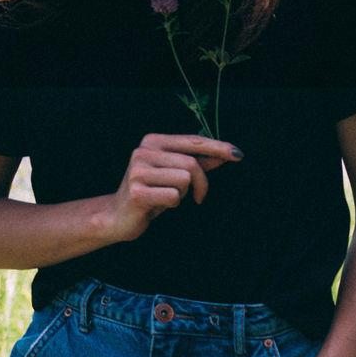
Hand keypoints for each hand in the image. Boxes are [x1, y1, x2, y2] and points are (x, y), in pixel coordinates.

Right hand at [103, 133, 242, 242]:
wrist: (118, 215)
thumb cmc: (151, 193)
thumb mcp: (175, 175)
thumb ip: (198, 162)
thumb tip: (225, 154)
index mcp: (152, 141)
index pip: (192, 141)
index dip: (217, 147)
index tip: (237, 154)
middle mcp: (143, 152)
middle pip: (191, 163)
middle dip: (202, 182)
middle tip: (198, 197)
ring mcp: (138, 171)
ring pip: (184, 179)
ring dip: (183, 193)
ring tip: (168, 197)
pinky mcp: (137, 192)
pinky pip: (174, 196)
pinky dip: (173, 204)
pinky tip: (158, 205)